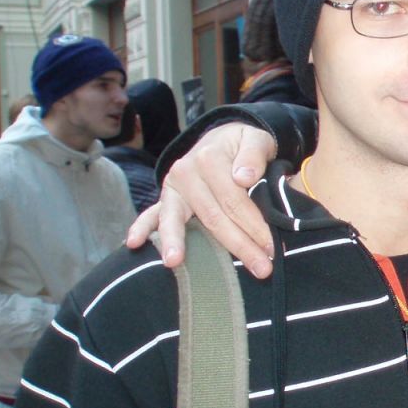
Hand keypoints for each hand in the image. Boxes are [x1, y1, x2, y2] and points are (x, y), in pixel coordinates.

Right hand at [126, 123, 277, 277]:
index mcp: (209, 159)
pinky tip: (134, 244)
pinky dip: (142, 227)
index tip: (272, 248)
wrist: (221, 137)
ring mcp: (173, 187)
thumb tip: (243, 177)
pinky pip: (151, 213)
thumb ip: (254, 155)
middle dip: (237, 245)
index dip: (255, 226)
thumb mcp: (256, 140)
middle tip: (260, 270)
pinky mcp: (167, 198)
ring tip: (174, 262)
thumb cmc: (242, 144)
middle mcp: (186, 172)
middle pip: (212, 216)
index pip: (234, 200)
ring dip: (175, 241)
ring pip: (177, 219)